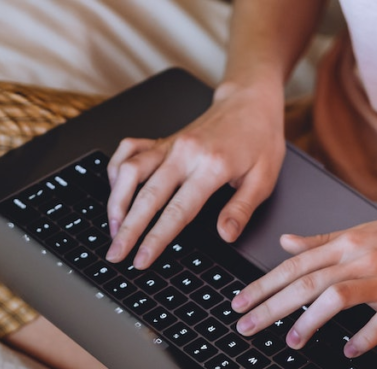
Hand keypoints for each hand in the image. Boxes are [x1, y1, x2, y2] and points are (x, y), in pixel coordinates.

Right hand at [105, 82, 285, 268]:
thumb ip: (242, 209)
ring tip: (113, 228)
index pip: (177, 211)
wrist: (250, 101)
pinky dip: (116, 170)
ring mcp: (169, 144)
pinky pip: (128, 151)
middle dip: (127, 229)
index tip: (142, 259)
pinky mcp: (162, 140)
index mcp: (212, 166)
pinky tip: (116, 192)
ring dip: (116, 202)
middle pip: (146, 195)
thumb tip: (226, 235)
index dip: (156, 238)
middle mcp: (185, 153)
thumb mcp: (264, 178)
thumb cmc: (259, 138)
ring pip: (128, 171)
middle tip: (115, 254)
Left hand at [232, 211, 376, 356]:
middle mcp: (360, 259)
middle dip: (271, 306)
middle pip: (306, 283)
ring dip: (310, 320)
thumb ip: (321, 241)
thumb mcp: (362, 232)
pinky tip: (347, 350)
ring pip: (337, 298)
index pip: (294, 265)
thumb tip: (285, 241)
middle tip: (245, 326)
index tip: (239, 302)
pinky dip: (363, 336)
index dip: (263, 284)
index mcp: (346, 243)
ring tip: (291, 341)